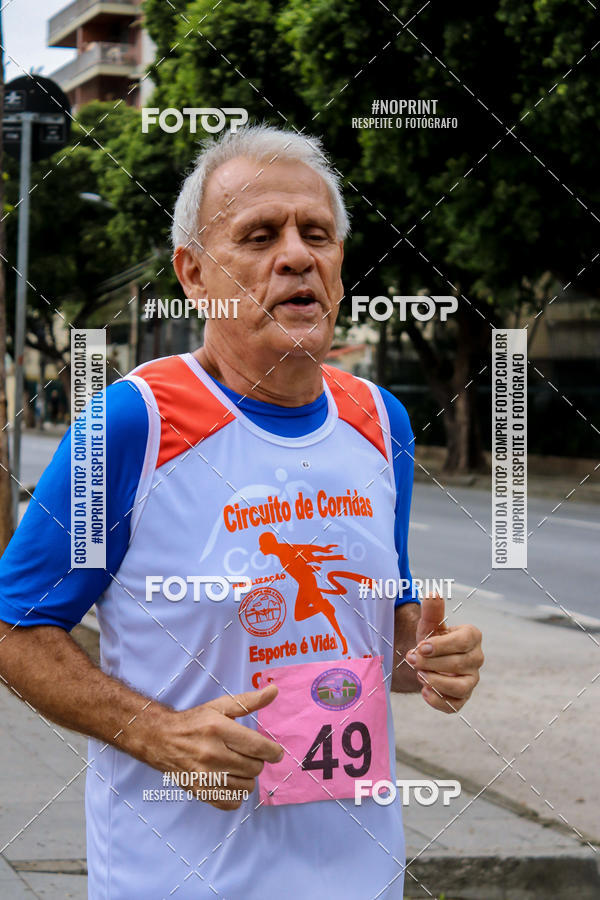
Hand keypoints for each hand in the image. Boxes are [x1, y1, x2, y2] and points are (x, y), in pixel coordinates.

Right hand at [155, 685, 283, 809]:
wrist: (161, 739)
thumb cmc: (195, 722)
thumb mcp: (220, 706)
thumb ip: (249, 701)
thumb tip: (274, 691)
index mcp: (219, 729)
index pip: (257, 748)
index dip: (273, 752)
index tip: (275, 752)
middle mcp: (212, 754)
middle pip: (254, 768)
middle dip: (257, 761)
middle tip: (247, 754)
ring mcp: (205, 776)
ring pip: (246, 786)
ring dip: (247, 777)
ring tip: (237, 765)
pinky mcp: (200, 792)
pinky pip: (232, 802)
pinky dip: (236, 793)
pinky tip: (230, 780)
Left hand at [407, 594, 482, 713]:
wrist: (427, 659)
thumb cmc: (432, 639)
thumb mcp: (429, 625)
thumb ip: (432, 611)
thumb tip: (433, 594)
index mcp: (472, 637)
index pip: (463, 641)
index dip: (441, 645)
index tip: (421, 646)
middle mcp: (476, 658)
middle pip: (459, 663)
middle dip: (432, 662)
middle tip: (411, 658)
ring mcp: (471, 679)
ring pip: (461, 686)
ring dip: (436, 681)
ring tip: (418, 674)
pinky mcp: (462, 697)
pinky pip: (455, 705)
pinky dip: (438, 701)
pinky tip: (424, 692)